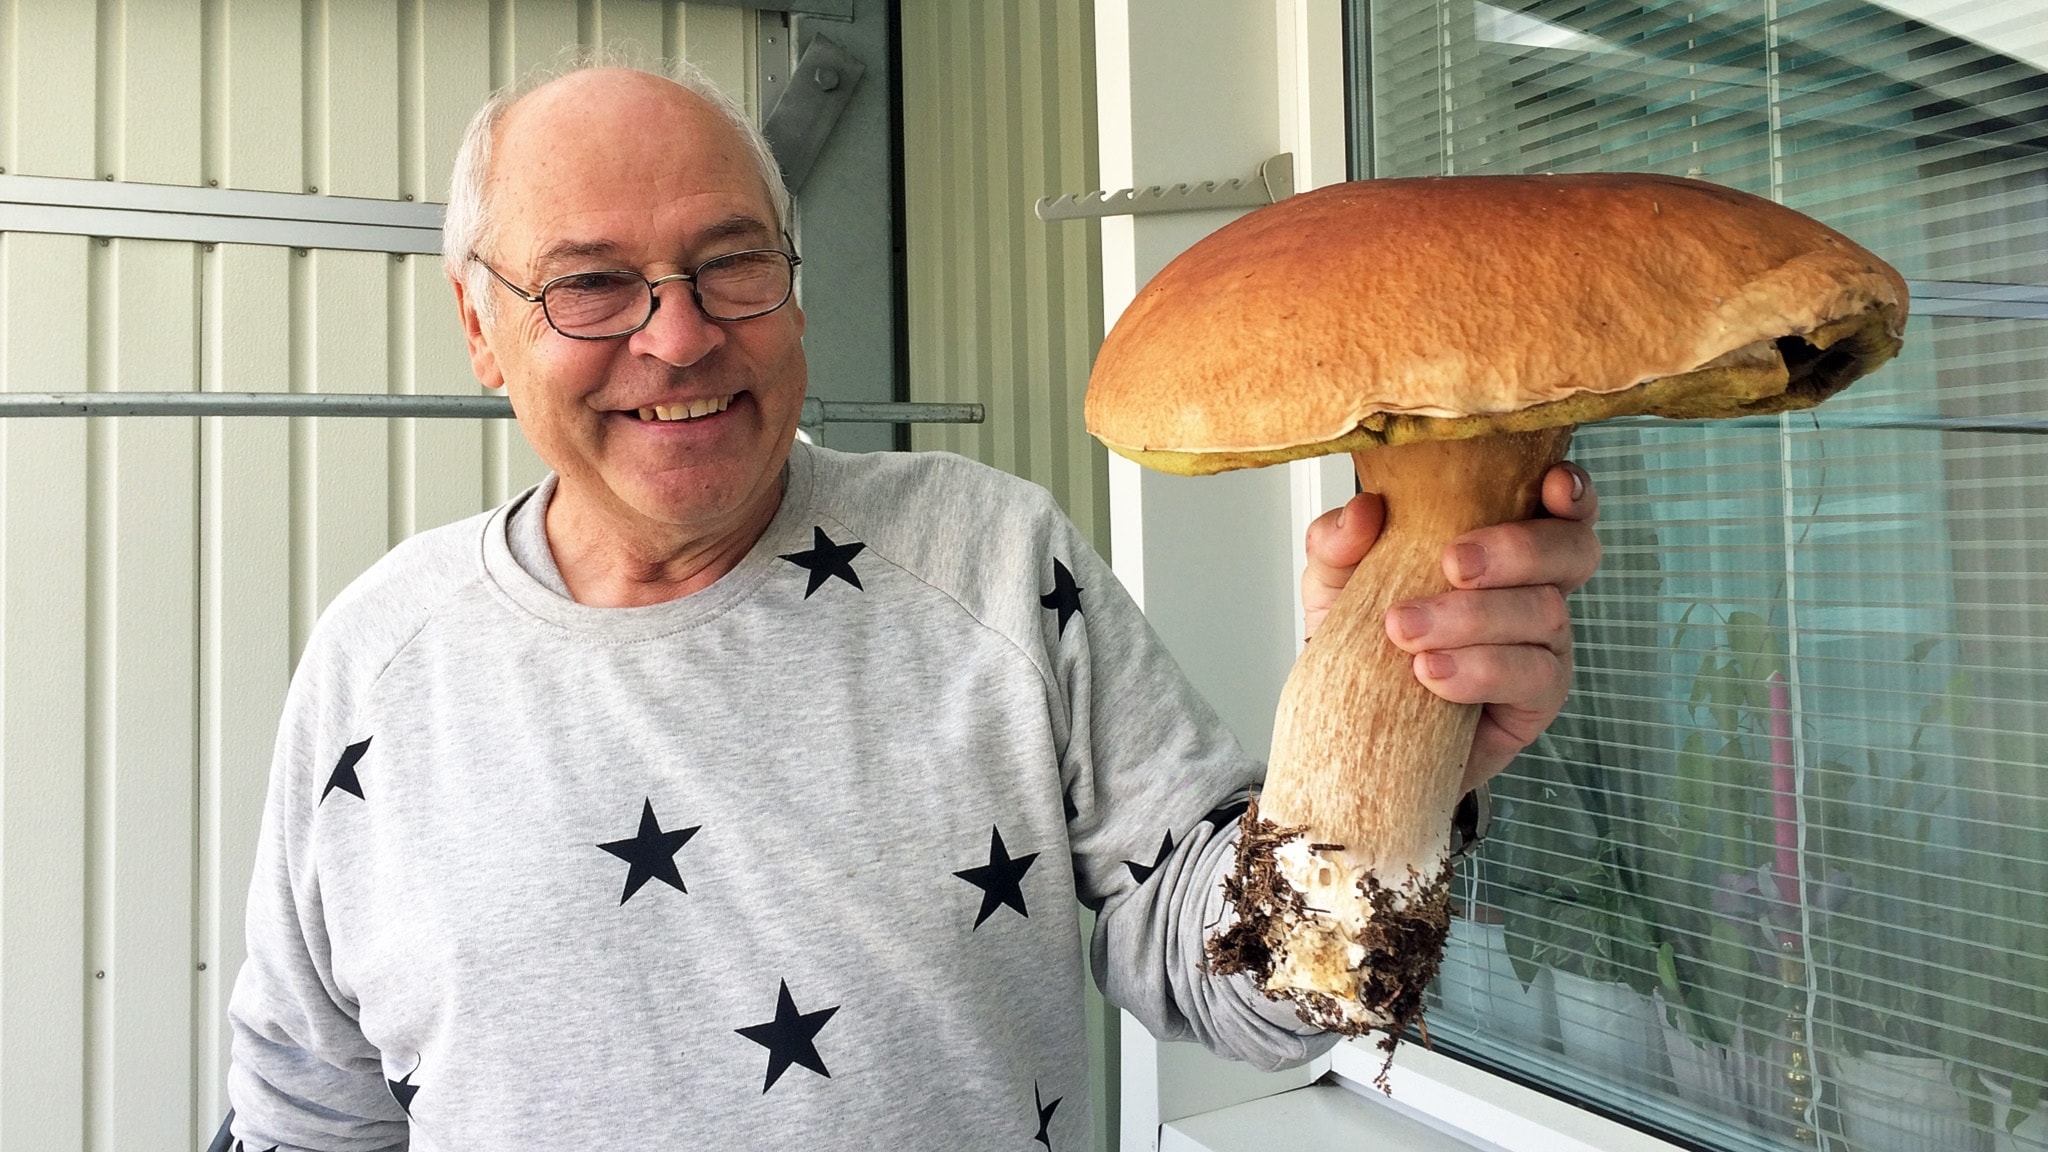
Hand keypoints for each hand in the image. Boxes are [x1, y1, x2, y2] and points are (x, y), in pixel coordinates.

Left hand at [1300, 462, 1601, 792]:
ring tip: (1405, 631)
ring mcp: (1544, 645)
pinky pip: (1533, 677)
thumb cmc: (1361, 638)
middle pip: (1572, 551)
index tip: (1550, 485)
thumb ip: (1338, 540)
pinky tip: (1431, 673)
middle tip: (1451, 564)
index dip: (1571, 491)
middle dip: (1517, 550)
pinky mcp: (1537, 700)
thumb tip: (1365, 509)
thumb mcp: (1333, 582)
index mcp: (1501, 543)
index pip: (1560, 506)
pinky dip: (1480, 670)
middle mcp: (1535, 588)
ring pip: (1546, 613)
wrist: (1353, 723)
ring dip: (1473, 617)